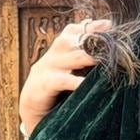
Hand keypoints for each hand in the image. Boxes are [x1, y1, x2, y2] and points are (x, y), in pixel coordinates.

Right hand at [19, 19, 111, 138]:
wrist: (29, 114)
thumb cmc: (55, 95)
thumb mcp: (68, 74)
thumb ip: (82, 62)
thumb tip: (106, 52)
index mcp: (57, 52)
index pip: (73, 31)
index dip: (91, 27)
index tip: (110, 25)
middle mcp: (51, 57)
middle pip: (70, 39)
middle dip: (90, 38)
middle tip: (110, 41)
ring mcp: (44, 70)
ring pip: (66, 57)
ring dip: (86, 57)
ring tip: (103, 59)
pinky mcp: (41, 86)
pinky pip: (59, 81)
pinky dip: (73, 81)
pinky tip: (84, 84)